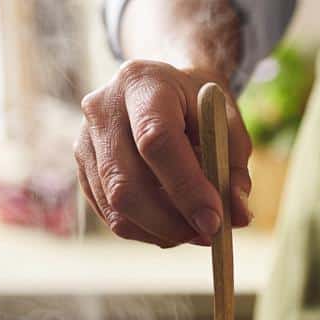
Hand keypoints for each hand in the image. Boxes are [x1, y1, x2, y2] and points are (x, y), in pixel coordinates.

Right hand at [74, 60, 252, 246]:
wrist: (166, 90)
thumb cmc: (201, 109)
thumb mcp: (228, 127)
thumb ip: (234, 170)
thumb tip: (236, 217)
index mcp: (143, 83)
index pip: (156, 141)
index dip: (186, 187)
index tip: (215, 220)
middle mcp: (103, 108)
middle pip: (125, 181)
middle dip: (170, 221)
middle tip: (208, 236)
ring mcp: (85, 139)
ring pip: (115, 205)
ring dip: (160, 231)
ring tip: (195, 231)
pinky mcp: (82, 167)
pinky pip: (109, 214)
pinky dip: (145, 230)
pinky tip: (172, 224)